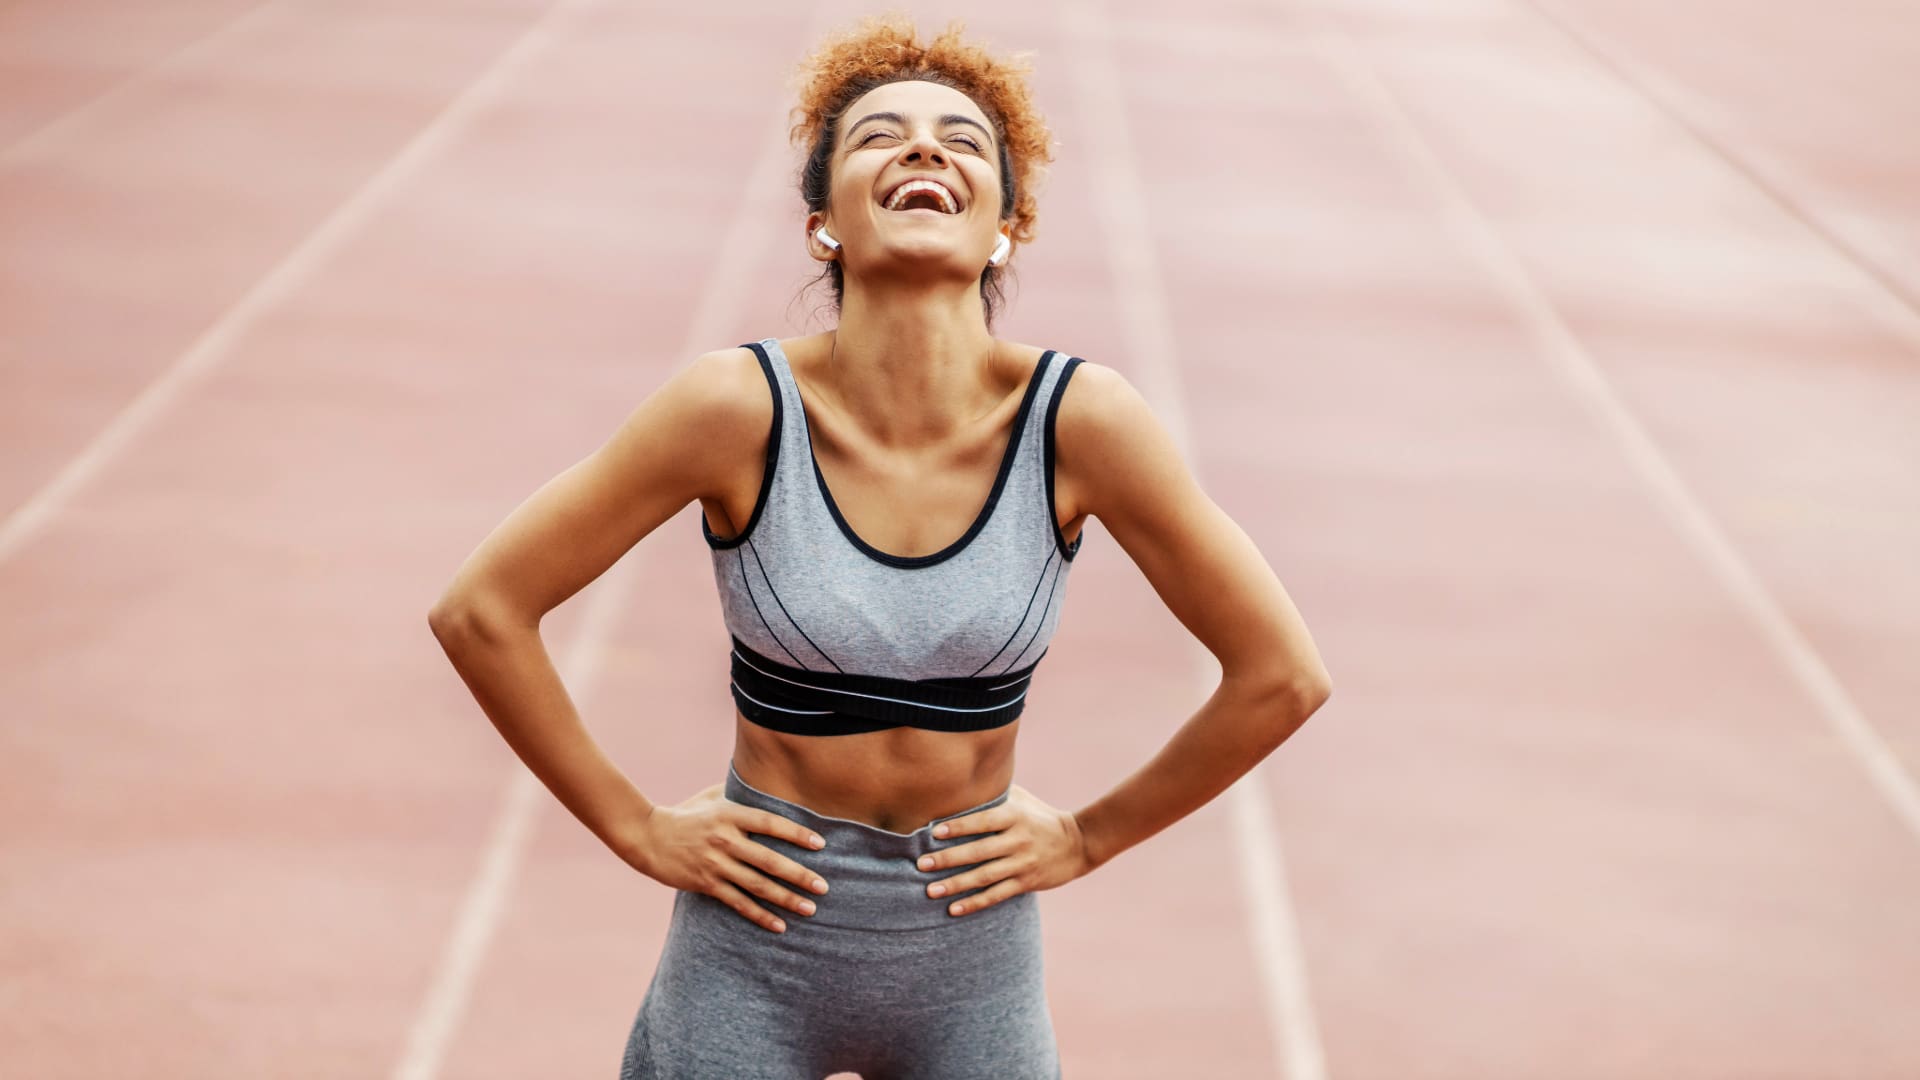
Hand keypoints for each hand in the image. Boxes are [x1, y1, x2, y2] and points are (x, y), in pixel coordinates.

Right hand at [628, 782, 830, 933]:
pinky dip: (760, 915)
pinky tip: (780, 925)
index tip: (820, 844)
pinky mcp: (706, 884)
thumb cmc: (686, 814)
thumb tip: (768, 784)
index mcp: (730, 814)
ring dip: (786, 899)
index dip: (796, 833)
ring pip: (758, 885)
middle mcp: (725, 840)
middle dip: (799, 875)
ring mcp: (715, 864)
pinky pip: (739, 902)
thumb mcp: (711, 797)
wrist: (648, 837)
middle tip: (823, 887)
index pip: (770, 823)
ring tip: (810, 908)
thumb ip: (739, 793)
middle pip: (769, 860)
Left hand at [914, 784, 1092, 917]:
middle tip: (921, 864)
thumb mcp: (1022, 799)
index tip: (933, 832)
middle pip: (978, 851)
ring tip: (931, 891)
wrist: (1078, 843)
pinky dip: (975, 903)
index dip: (958, 826)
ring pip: (984, 876)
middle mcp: (1018, 840)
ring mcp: (1023, 863)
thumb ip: (995, 794)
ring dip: (956, 884)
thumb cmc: (1040, 816)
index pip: (983, 822)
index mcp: (1014, 816)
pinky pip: (997, 895)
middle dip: (948, 859)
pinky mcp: (1026, 882)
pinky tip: (954, 908)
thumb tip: (960, 781)